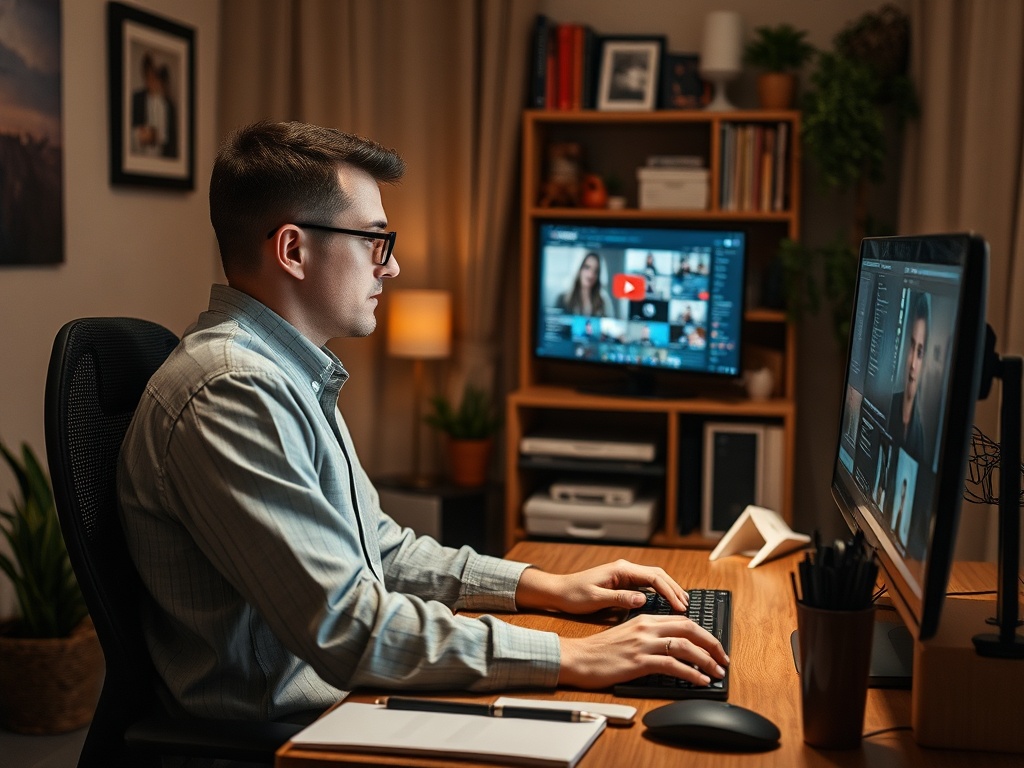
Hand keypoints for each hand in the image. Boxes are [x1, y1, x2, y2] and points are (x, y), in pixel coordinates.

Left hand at [515, 559, 688, 614]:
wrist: (558, 591)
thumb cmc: (573, 594)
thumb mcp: (595, 599)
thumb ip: (620, 598)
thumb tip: (643, 599)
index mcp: (620, 570)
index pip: (653, 577)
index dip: (669, 591)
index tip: (679, 606)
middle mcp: (625, 569)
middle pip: (658, 575)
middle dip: (674, 589)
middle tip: (687, 606)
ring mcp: (624, 574)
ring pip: (654, 579)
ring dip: (669, 589)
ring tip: (682, 604)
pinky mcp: (622, 582)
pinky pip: (647, 585)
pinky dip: (659, 592)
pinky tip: (665, 603)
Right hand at [557, 613, 729, 688]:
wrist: (578, 657)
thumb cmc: (600, 650)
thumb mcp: (627, 634)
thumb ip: (648, 635)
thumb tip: (671, 645)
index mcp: (645, 619)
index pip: (683, 621)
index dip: (704, 634)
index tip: (714, 647)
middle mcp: (647, 628)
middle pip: (690, 629)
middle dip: (712, 644)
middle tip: (723, 658)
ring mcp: (644, 644)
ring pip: (685, 646)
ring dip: (706, 661)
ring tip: (717, 672)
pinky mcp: (639, 661)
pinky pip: (673, 665)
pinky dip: (691, 674)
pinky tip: (700, 681)